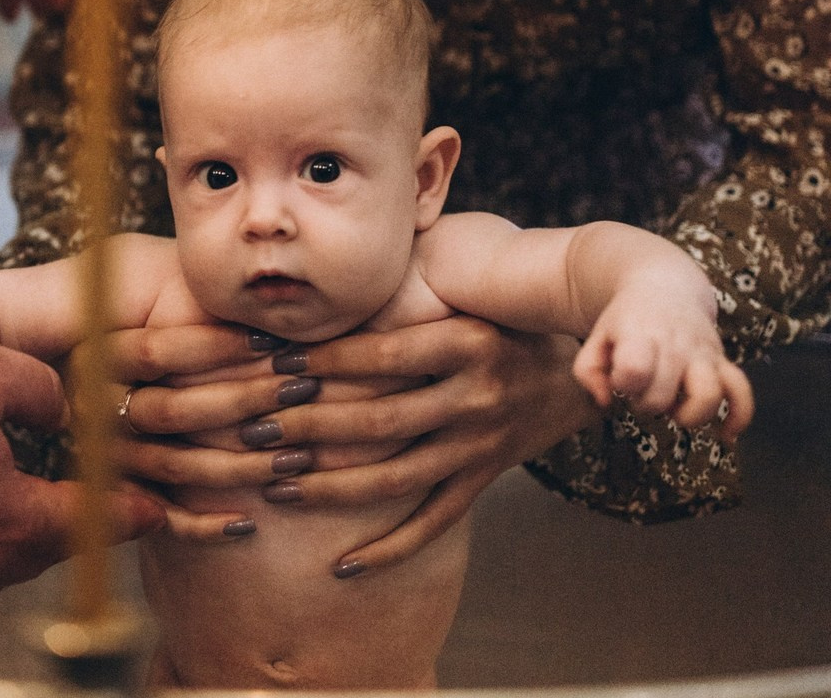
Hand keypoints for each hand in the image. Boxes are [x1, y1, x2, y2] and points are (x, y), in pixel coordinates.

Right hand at [86, 324, 316, 540]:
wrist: (80, 368)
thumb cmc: (149, 320)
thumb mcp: (156, 300)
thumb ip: (195, 304)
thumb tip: (267, 303)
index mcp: (100, 353)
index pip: (158, 349)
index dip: (218, 345)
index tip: (276, 341)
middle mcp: (94, 405)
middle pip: (171, 410)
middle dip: (244, 400)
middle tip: (303, 388)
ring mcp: (105, 453)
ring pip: (173, 465)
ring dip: (240, 466)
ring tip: (298, 455)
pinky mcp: (116, 495)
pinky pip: (157, 518)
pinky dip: (200, 525)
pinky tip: (247, 523)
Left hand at [107, 318, 595, 572]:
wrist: (580, 364)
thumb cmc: (501, 311)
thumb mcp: (466, 285)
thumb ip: (406, 279)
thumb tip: (331, 265)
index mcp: (468, 341)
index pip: (383, 355)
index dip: (324, 361)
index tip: (270, 365)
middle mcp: (477, 397)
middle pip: (380, 421)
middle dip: (309, 427)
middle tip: (251, 430)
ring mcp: (481, 446)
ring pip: (396, 478)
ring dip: (331, 486)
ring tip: (275, 486)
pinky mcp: (483, 480)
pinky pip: (432, 522)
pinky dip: (389, 548)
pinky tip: (341, 566)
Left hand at [574, 288, 753, 440]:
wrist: (663, 287)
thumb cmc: (625, 320)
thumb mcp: (597, 337)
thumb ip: (588, 372)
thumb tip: (605, 402)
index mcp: (639, 335)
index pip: (634, 369)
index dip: (624, 383)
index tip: (619, 378)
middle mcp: (674, 344)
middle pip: (662, 395)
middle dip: (645, 405)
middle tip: (639, 390)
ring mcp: (701, 353)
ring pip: (708, 396)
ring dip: (688, 415)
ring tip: (674, 409)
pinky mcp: (722, 361)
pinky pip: (742, 392)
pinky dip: (739, 417)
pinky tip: (726, 434)